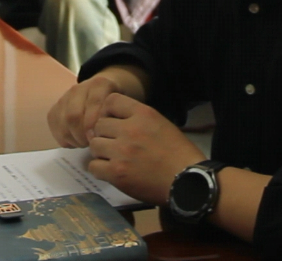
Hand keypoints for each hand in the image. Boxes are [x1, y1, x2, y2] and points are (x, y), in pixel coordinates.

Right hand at [48, 72, 127, 147]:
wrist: (104, 92)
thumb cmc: (117, 105)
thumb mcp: (126, 106)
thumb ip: (120, 117)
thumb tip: (110, 137)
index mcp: (100, 84)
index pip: (94, 103)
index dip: (94, 124)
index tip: (98, 138)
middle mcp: (79, 88)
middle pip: (73, 115)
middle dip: (82, 135)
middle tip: (91, 144)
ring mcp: (65, 97)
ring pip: (63, 122)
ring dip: (73, 138)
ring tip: (84, 143)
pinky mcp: (55, 107)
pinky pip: (54, 125)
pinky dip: (63, 137)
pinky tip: (75, 141)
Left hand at [86, 93, 205, 204]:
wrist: (188, 181)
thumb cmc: (179, 153)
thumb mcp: (161, 124)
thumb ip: (138, 119)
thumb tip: (115, 120)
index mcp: (143, 114)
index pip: (111, 100)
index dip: (109, 111)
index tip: (113, 122)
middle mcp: (129, 129)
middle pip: (99, 124)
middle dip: (105, 134)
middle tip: (115, 144)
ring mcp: (121, 151)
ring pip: (94, 144)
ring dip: (101, 152)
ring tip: (114, 158)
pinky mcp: (116, 173)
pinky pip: (94, 166)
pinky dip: (100, 169)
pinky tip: (112, 171)